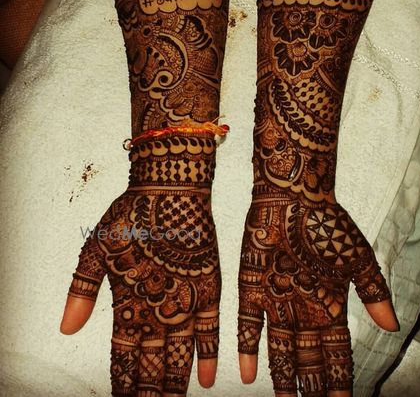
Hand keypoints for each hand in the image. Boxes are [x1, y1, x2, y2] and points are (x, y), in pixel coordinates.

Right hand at [61, 138, 220, 395]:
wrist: (168, 187)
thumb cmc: (131, 214)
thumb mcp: (98, 250)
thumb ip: (82, 289)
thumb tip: (66, 328)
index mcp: (128, 301)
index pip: (123, 353)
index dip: (122, 380)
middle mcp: (156, 307)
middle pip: (152, 361)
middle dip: (149, 389)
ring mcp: (183, 299)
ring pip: (179, 353)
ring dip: (175, 380)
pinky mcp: (207, 288)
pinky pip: (209, 328)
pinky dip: (207, 353)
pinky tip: (206, 378)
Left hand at [238, 191, 398, 395]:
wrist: (294, 196)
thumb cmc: (329, 224)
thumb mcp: (358, 258)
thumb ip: (374, 292)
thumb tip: (393, 327)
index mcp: (329, 304)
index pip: (337, 353)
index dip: (339, 381)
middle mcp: (303, 309)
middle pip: (309, 359)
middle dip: (312, 387)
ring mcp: (277, 301)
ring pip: (280, 351)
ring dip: (283, 378)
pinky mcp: (253, 289)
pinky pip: (250, 326)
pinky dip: (249, 350)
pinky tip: (249, 375)